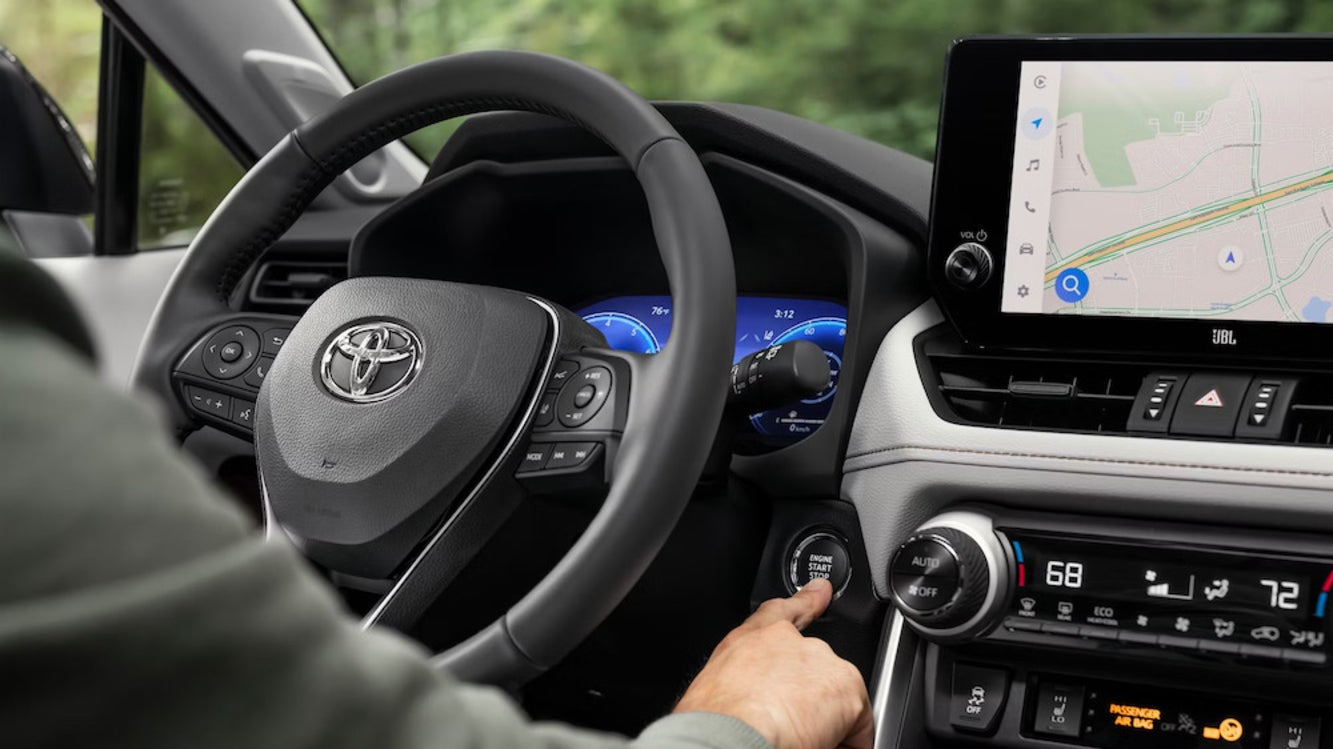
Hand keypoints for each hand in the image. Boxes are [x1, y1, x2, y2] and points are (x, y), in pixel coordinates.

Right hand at [674, 577, 872, 748]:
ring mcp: (821, 661)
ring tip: (805, 742)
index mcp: (752, 640)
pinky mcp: (846, 686)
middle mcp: (790, 643)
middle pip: (817, 667)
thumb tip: (748, 708)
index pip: (782, 612)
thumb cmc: (715, 718)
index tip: (821, 591)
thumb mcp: (714, 690)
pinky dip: (851, 743)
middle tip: (796, 729)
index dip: (805, 602)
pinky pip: (860, 723)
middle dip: (813, 699)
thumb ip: (740, 683)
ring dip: (831, 722)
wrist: (730, 733)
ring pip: (839, 697)